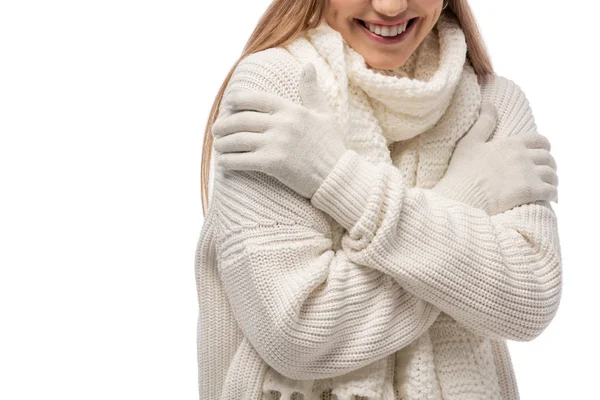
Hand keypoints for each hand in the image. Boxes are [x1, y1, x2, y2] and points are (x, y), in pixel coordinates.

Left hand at [211, 62, 347, 198]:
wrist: (337, 176)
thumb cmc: (330, 146)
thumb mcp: (324, 114)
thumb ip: (311, 90)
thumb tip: (307, 66)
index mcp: (291, 110)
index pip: (256, 99)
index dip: (237, 101)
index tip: (228, 105)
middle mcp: (282, 124)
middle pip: (241, 120)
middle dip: (224, 124)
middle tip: (216, 129)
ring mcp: (276, 144)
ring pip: (238, 140)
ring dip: (223, 143)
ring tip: (218, 146)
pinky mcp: (272, 164)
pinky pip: (242, 160)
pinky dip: (228, 162)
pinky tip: (223, 163)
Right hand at [432, 101, 558, 215]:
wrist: (462, 198)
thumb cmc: (462, 172)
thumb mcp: (469, 143)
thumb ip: (483, 123)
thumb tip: (489, 104)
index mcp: (511, 144)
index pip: (539, 140)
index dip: (543, 147)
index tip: (540, 154)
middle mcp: (523, 156)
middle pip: (548, 158)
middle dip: (548, 165)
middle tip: (543, 173)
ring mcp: (528, 175)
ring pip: (552, 175)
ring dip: (551, 180)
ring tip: (546, 186)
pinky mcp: (530, 192)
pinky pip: (551, 191)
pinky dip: (552, 194)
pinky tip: (548, 198)